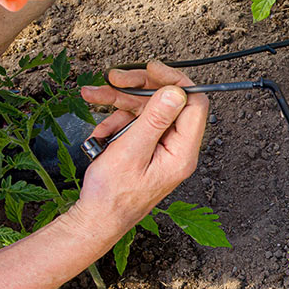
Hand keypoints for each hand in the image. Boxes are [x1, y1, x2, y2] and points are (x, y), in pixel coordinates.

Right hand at [70, 61, 207, 234]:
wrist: (97, 219)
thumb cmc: (112, 195)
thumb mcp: (130, 151)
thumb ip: (154, 120)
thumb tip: (176, 92)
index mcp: (182, 152)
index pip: (193, 104)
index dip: (175, 81)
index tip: (151, 69)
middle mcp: (177, 149)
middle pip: (168, 102)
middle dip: (139, 88)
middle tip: (114, 78)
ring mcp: (162, 149)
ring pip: (147, 111)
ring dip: (120, 102)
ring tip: (95, 97)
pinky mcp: (148, 150)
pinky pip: (136, 124)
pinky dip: (116, 121)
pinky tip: (100, 129)